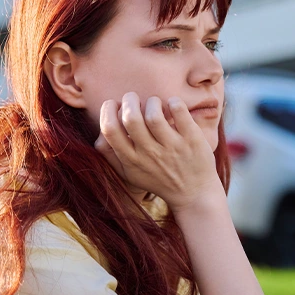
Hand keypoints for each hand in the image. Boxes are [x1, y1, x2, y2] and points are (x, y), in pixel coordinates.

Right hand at [94, 92, 222, 210]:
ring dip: (152, 101)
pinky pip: (180, 112)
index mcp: (131, 160)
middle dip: (129, 99)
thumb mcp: (130, 174)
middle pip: (131, 117)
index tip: (116, 105)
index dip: (108, 110)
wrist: (194, 195)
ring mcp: (171, 147)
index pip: (110, 129)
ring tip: (155, 104)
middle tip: (135, 99)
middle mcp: (150, 154)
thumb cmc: (158, 179)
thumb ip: (111, 156)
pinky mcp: (191, 140)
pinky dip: (174, 103)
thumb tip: (100, 133)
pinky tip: (173, 106)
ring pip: (154, 114)